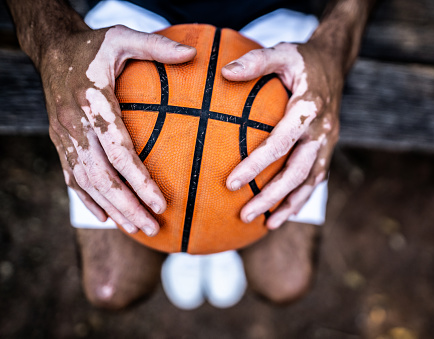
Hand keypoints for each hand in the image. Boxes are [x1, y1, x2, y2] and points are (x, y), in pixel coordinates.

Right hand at [44, 25, 195, 235]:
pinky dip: (88, 201)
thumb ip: (156, 46)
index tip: (161, 204)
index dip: (140, 182)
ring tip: (136, 229)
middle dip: (128, 207)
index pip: (118, 152)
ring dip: (111, 210)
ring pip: (86, 184)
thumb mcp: (122, 37)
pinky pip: (71, 178)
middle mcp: (75, 126)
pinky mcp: (59, 142)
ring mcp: (64, 137)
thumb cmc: (93, 46)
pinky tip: (106, 217)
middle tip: (153, 228)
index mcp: (93, 104)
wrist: (51, 50)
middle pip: (102, 178)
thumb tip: (194, 53)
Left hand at [222, 42, 341, 228]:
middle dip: (272, 197)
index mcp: (309, 108)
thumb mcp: (282, 51)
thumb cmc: (303, 59)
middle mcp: (322, 130)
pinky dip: (302, 197)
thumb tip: (224, 73)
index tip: (231, 183)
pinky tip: (285, 212)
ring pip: (310, 181)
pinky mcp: (329, 148)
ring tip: (266, 225)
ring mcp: (329, 142)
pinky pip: (316, 178)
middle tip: (245, 215)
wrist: (335, 64)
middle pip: (297, 172)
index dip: (256, 165)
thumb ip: (256, 61)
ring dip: (289, 205)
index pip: (280, 143)